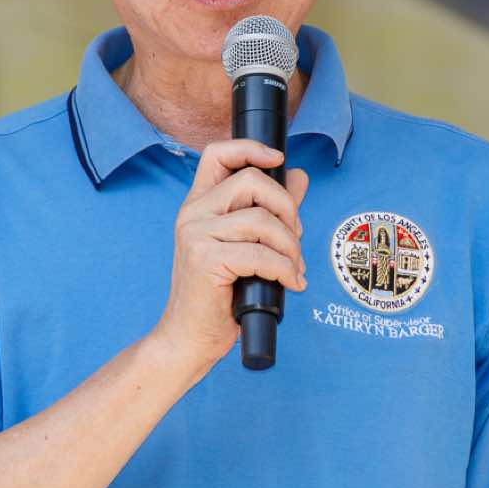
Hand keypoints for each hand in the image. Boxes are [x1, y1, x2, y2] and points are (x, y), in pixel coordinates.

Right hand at [149, 138, 309, 375]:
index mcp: (198, 205)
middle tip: (295, 239)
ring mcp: (196, 235)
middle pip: (251, 181)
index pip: (218, 154)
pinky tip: (290, 284)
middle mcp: (193, 214)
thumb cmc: (217, 296)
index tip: (279, 160)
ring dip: (290, 247)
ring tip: (293, 269)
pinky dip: (285, 270)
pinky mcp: (206, 259)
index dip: (251, 149)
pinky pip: (262, 254)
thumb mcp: (245, 246)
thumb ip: (271, 210)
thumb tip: (299, 177)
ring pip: (262, 220)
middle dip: (287, 208)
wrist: (189, 338)